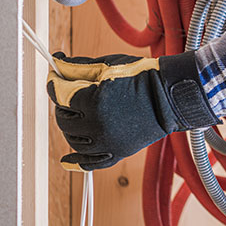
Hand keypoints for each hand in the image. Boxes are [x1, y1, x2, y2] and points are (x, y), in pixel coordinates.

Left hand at [47, 51, 218, 170]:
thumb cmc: (144, 77)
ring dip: (70, 127)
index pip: (59, 94)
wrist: (171, 95)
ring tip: (78, 115)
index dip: (54, 82)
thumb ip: (77, 67)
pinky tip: (67, 160)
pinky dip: (78, 162)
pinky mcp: (119, 151)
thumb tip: (55, 62)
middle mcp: (97, 125)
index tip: (55, 76)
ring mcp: (108, 141)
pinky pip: (92, 163)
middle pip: (63, 119)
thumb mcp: (108, 66)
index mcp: (93, 101)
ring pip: (72, 140)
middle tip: (72, 93)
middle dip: (63, 104)